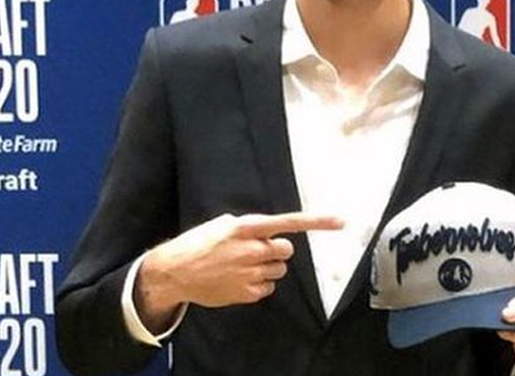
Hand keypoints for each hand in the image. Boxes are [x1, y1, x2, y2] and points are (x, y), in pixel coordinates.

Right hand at [135, 212, 341, 328]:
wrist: (175, 272)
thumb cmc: (198, 244)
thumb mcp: (222, 225)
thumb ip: (250, 228)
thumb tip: (268, 232)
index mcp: (246, 229)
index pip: (288, 223)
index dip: (317, 222)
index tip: (340, 221)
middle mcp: (252, 250)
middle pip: (286, 250)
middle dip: (275, 250)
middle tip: (256, 251)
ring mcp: (250, 274)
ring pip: (279, 269)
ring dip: (267, 267)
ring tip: (242, 265)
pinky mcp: (248, 293)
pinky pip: (268, 288)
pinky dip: (258, 284)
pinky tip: (239, 279)